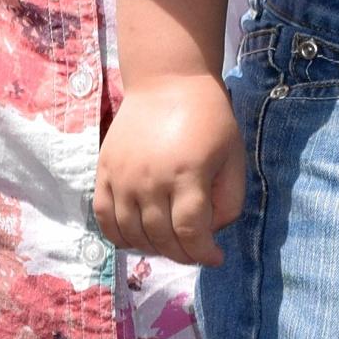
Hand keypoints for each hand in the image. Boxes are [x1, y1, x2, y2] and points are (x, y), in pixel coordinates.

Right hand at [95, 77, 244, 263]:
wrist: (168, 81)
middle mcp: (150, 179)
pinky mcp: (104, 171)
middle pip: (161, 238)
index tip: (214, 257)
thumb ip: (229, 200)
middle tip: (194, 252)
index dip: (204, 254)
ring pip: (132, 234)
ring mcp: (122, 177)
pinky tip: (137, 237)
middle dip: (182, 255)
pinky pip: (104, 217)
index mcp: (188, 174)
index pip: (191, 233)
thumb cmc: (208, 119)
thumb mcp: (234, 157)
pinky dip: (119, 236)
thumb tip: (211, 232)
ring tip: (169, 244)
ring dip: (153, 249)